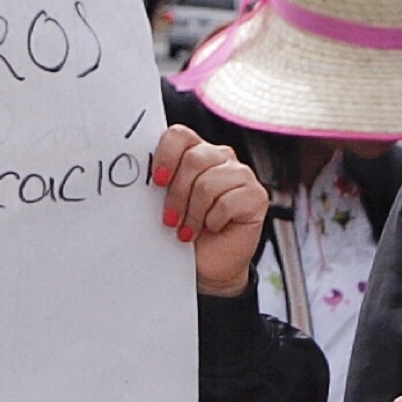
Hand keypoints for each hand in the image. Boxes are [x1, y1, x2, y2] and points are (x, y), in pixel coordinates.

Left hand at [149, 125, 269, 297]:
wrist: (208, 266)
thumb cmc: (187, 234)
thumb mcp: (166, 204)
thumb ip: (162, 182)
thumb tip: (145, 175)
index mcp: (196, 153)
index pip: (180, 135)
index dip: (166, 155)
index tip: (157, 181)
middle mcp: (221, 158)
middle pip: (194, 159)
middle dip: (177, 195)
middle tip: (171, 219)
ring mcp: (241, 175)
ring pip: (208, 183)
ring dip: (194, 213)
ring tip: (189, 230)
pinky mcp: (256, 196)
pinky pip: (227, 202)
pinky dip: (214, 221)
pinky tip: (214, 228)